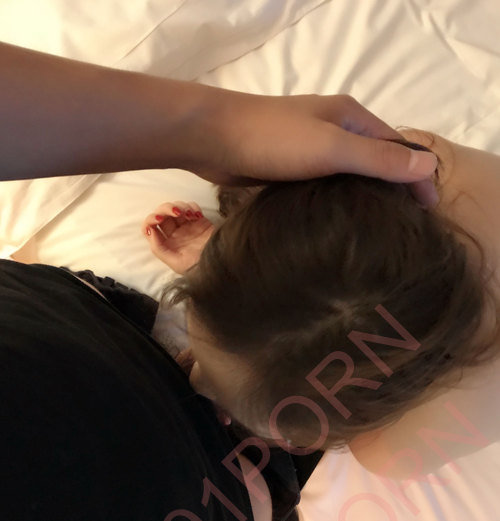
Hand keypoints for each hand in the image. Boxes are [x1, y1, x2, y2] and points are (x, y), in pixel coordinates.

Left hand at [141, 201, 213, 274]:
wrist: (223, 263)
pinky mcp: (200, 221)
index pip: (150, 227)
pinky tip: (197, 215)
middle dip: (166, 209)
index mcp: (166, 245)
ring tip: (190, 214)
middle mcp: (174, 234)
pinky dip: (192, 206)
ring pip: (175, 207)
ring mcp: (187, 226)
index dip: (151, 220)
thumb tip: (150, 230)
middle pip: (162, 214)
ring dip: (180, 206)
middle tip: (177, 212)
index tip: (160, 219)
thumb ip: (159, 249)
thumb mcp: (176, 263)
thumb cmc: (199, 267)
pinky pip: (191, 207)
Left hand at [186, 89, 439, 207]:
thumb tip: (430, 165)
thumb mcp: (332, 148)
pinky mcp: (289, 169)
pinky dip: (336, 204)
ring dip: (364, 200)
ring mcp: (310, 150)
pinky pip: (323, 188)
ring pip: (348, 178)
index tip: (429, 213)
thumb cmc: (273, 139)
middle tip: (405, 231)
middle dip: (392, 191)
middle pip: (375, 162)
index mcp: (351, 118)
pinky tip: (340, 228)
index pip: (398, 147)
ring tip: (377, 236)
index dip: (416, 178)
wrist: (211, 138)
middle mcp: (334, 130)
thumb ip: (379, 158)